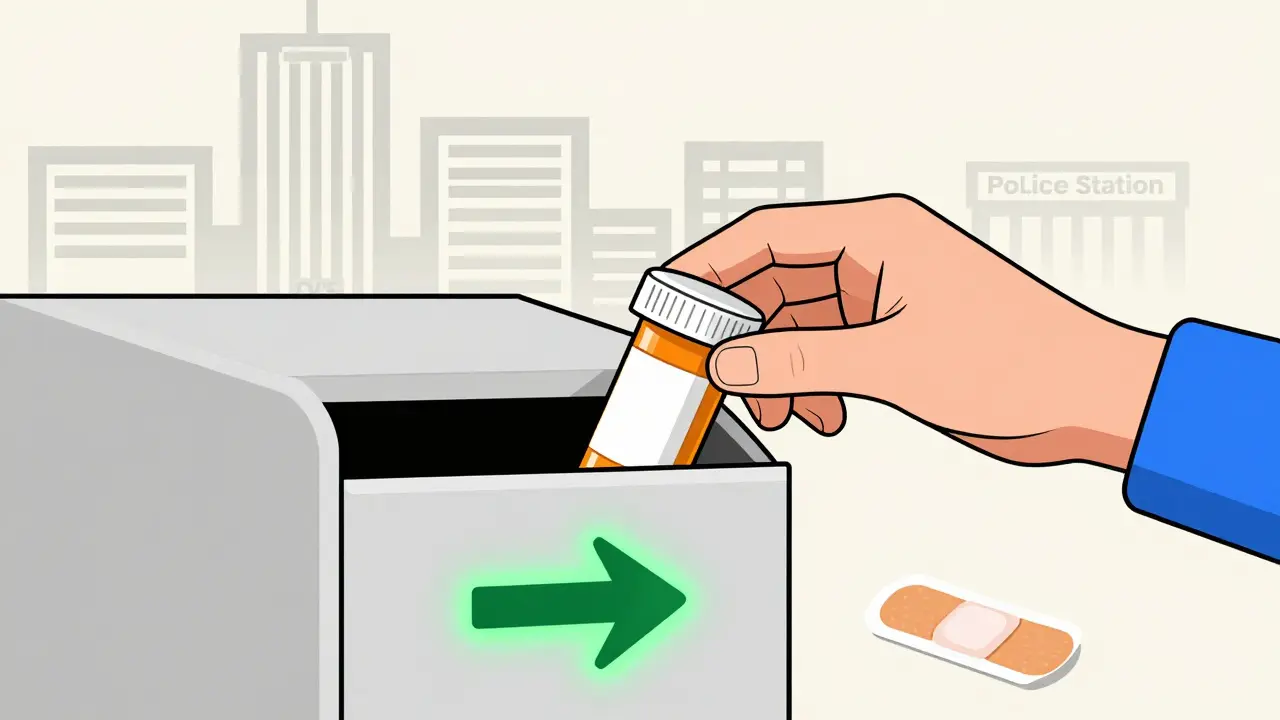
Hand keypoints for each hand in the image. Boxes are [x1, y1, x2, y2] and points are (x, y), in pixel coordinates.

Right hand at [665, 194, 1166, 469]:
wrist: (1088, 396)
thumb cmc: (1019, 360)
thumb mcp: (891, 364)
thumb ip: (799, 361)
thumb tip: (728, 362)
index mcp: (876, 233)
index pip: (764, 235)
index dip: (706, 267)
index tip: (664, 301)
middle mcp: (874, 253)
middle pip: (773, 280)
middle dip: (742, 332)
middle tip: (713, 374)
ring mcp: (883, 292)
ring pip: (797, 320)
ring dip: (778, 365)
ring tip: (781, 410)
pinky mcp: (893, 330)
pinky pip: (826, 347)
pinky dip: (811, 379)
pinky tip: (821, 414)